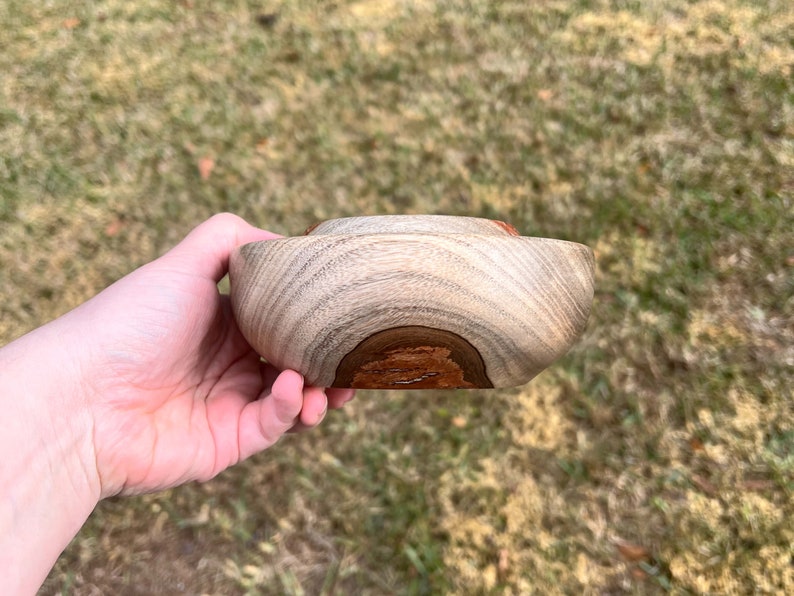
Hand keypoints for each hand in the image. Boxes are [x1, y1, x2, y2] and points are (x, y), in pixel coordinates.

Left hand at [67, 213, 354, 496]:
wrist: (83, 396)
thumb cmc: (131, 323)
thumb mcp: (182, 263)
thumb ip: (230, 239)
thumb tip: (284, 240)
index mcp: (225, 323)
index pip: (283, 321)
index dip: (315, 321)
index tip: (345, 314)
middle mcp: (231, 363)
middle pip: (298, 363)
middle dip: (330, 364)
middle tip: (356, 362)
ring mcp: (231, 404)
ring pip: (296, 401)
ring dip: (322, 392)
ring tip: (333, 386)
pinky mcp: (229, 441)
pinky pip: (273, 424)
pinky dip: (290, 407)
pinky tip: (291, 388)